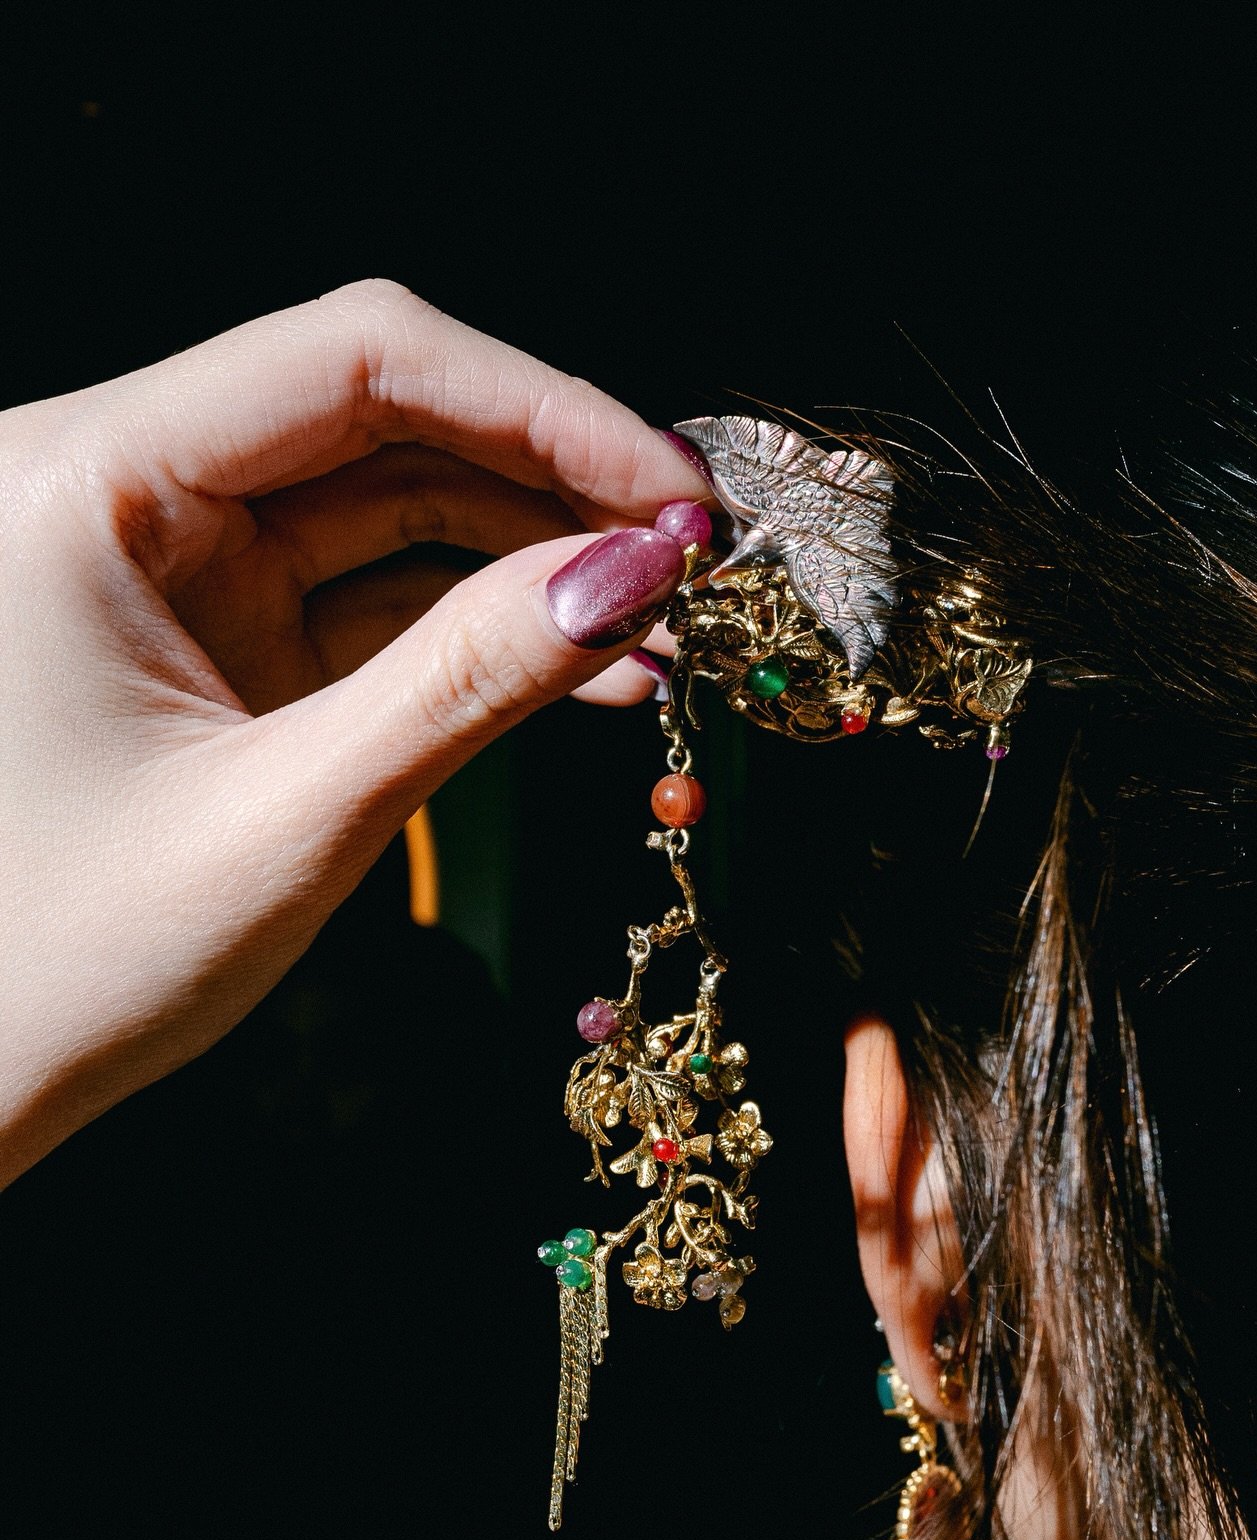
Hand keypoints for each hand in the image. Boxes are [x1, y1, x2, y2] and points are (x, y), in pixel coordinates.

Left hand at [0, 280, 706, 1184]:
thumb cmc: (72, 964)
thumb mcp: (296, 816)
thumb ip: (470, 678)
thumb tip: (635, 574)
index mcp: (78, 484)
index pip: (351, 366)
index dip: (542, 409)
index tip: (674, 496)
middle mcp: (115, 488)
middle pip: (383, 419)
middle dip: (552, 484)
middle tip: (691, 558)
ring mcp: (167, 562)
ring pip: (392, 505)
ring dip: (533, 561)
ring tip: (664, 629)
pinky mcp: (212, 631)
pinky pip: (371, 594)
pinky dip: (478, 628)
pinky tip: (592, 672)